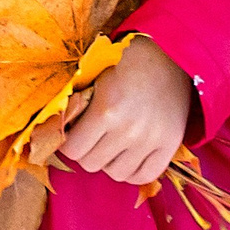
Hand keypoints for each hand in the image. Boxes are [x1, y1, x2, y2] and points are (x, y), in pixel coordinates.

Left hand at [60, 32, 194, 184]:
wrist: (170, 53)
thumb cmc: (127, 59)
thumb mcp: (96, 75)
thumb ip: (79, 103)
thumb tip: (59, 128)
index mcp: (106, 109)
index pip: (73, 149)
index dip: (68, 142)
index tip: (72, 134)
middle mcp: (128, 130)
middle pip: (91, 164)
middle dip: (86, 151)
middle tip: (92, 137)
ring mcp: (150, 140)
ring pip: (116, 174)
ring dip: (109, 161)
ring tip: (112, 144)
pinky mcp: (169, 145)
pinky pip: (144, 176)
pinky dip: (133, 170)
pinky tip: (129, 155)